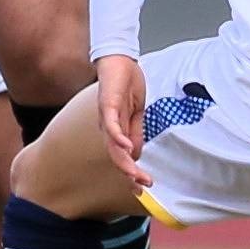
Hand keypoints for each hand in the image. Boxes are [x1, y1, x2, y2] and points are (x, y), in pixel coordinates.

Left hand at [94, 54, 151, 188]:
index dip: (131, 173)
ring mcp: (107, 117)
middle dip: (129, 174)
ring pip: (113, 145)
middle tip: (141, 188)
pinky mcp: (108, 104)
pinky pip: (112, 124)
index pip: (122, 156)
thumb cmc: (126, 84)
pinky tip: (126, 147)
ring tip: (135, 175)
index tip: (142, 187)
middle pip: (116, 156)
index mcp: (116, 130)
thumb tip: (136, 155)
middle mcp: (108, 127)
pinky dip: (118, 137)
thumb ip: (135, 133)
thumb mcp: (136, 113)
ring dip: (124, 162)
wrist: (118, 60)